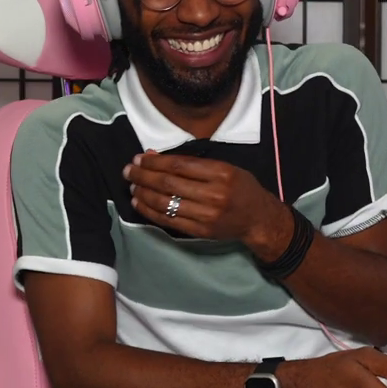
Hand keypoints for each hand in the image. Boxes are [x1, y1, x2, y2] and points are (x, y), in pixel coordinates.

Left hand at [124, 152, 292, 257]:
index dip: (155, 162)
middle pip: (169, 184)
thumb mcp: (224, 167)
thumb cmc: (241, 187)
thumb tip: (154, 156)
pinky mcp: (200, 230)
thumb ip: (192, 163)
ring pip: (166, 203)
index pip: (179, 165)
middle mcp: (214, 194)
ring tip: (131, 186)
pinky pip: (169, 220)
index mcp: (221, 173)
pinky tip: (139, 203)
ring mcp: (206, 215)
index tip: (139, 158)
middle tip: (128, 170)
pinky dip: (150, 211)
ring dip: (143, 193)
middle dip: (144, 176)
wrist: (258, 218)